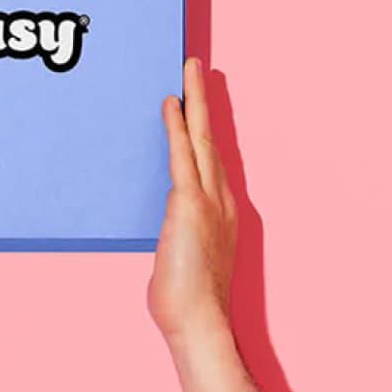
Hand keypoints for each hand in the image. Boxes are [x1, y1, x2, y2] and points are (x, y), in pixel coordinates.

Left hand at [149, 57, 236, 341]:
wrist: (200, 322)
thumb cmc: (189, 304)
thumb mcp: (183, 262)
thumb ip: (178, 239)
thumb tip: (169, 237)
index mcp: (223, 215)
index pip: (212, 163)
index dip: (205, 132)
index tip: (197, 108)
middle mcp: (223, 201)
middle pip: (212, 140)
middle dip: (205, 102)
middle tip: (197, 68)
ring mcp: (209, 201)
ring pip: (202, 138)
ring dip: (195, 101)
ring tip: (188, 70)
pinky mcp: (191, 204)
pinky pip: (182, 155)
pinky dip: (177, 126)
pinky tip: (170, 103)